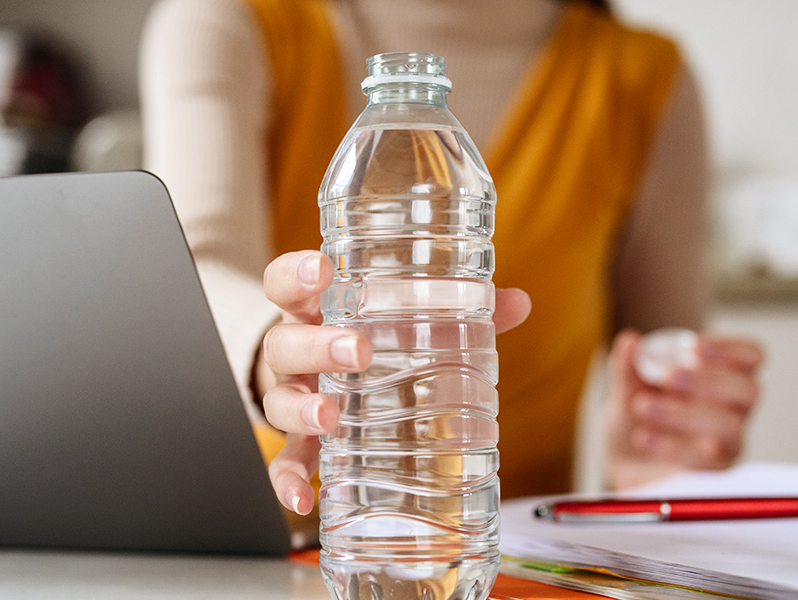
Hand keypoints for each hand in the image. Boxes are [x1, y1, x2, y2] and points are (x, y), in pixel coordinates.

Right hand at [258, 250, 531, 514]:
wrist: (321, 380)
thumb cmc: (363, 340)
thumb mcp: (396, 319)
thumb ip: (453, 310)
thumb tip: (518, 302)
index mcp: (316, 312)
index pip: (287, 284)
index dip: (298, 274)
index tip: (322, 270)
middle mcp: (295, 354)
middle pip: (284, 343)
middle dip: (317, 345)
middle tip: (357, 351)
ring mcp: (293, 399)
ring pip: (280, 402)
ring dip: (302, 410)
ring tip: (330, 418)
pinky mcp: (298, 443)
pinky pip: (286, 463)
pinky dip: (289, 482)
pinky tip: (304, 498)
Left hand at [606, 329, 764, 489]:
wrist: (625, 465)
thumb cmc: (639, 420)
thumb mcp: (628, 390)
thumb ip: (629, 367)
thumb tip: (630, 341)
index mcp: (722, 380)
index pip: (750, 358)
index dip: (729, 348)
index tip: (692, 345)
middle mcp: (734, 412)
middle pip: (748, 390)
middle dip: (707, 380)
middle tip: (668, 375)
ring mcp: (727, 445)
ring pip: (728, 427)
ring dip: (683, 413)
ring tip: (642, 406)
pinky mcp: (712, 475)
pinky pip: (705, 461)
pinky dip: (671, 446)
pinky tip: (643, 437)